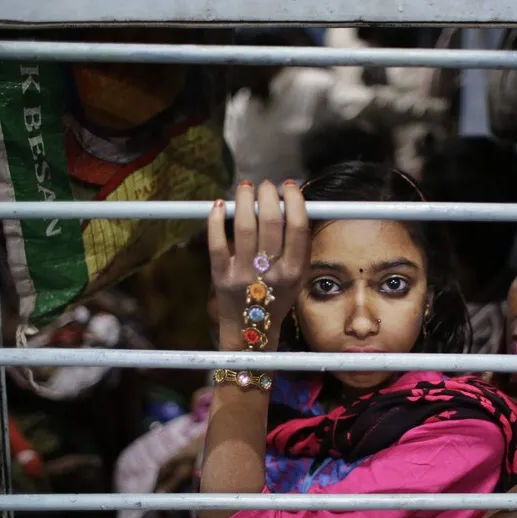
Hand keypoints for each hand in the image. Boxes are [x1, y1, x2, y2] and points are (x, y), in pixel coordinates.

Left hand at [208, 180, 309, 351]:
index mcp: (293, 271)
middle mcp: (270, 273)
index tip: (290, 187)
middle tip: (266, 185)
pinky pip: (217, 243)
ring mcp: (243, 274)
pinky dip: (216, 220)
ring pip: (244, 227)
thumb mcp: (298, 276)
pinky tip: (221, 205)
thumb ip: (300, 245)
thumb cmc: (277, 296)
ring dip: (245, 200)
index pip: (297, 227)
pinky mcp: (221, 276)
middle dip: (268, 195)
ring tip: (246, 188)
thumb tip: (295, 204)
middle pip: (271, 222)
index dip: (294, 200)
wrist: (251, 331)